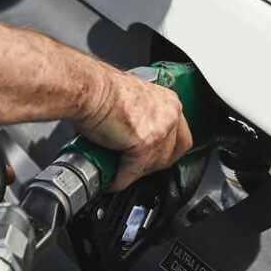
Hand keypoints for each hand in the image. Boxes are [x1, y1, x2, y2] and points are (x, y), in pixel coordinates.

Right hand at [76, 68, 192, 190]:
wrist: (90, 89)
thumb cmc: (102, 89)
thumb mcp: (133, 99)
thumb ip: (142, 116)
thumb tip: (134, 134)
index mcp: (169, 102)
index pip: (180, 136)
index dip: (166, 151)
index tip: (154, 157)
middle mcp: (170, 115)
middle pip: (172, 153)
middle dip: (154, 165)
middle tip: (137, 169)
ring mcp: (160, 131)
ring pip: (154, 165)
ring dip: (137, 174)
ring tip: (121, 174)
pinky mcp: (144, 144)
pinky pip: (134, 171)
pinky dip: (121, 179)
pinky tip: (112, 180)